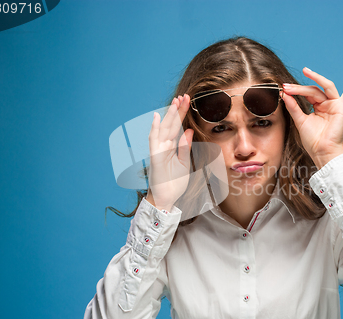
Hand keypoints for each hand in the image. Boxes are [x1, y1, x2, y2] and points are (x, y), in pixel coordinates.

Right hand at [147, 95, 193, 210]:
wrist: (167, 199)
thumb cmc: (174, 182)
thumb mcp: (184, 163)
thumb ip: (185, 147)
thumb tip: (188, 130)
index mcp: (172, 148)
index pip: (178, 127)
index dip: (182, 114)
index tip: (187, 101)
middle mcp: (164, 146)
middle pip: (171, 125)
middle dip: (177, 110)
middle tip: (183, 96)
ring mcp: (158, 151)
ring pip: (163, 129)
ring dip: (168, 115)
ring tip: (175, 102)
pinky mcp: (155, 157)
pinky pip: (153, 141)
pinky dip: (155, 129)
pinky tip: (157, 118)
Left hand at [282, 67, 342, 168]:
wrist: (321, 152)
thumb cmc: (312, 140)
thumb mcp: (300, 120)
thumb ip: (293, 106)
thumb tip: (284, 93)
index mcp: (318, 107)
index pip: (307, 93)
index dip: (296, 90)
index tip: (283, 88)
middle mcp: (327, 104)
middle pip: (314, 90)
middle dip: (301, 87)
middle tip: (287, 86)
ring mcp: (335, 105)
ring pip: (324, 88)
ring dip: (315, 79)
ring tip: (305, 72)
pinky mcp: (342, 109)